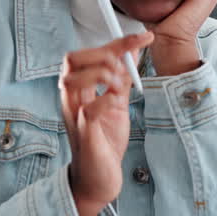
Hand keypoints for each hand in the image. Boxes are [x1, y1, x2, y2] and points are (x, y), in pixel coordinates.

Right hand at [60, 31, 154, 215]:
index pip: (89, 54)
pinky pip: (89, 110)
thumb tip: (133, 51)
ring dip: (102, 74)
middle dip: (104, 53)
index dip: (118, 42)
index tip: (145, 36)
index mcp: (79, 90)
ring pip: (74, 79)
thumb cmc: (104, 142)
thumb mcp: (116, 104)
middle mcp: (71, 99)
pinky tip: (118, 102)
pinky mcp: (84, 134)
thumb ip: (122, 79)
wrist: (99, 180)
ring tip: (120, 86)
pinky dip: (106, 100)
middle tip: (125, 66)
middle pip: (72, 59)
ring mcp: (74, 116)